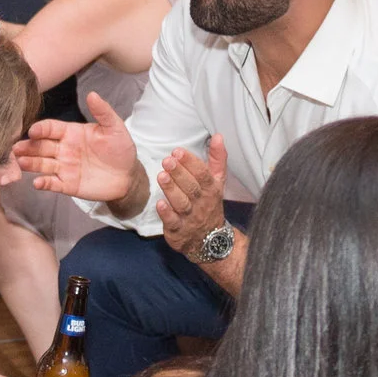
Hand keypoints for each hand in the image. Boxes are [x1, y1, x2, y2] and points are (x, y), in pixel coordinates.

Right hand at [11, 90, 137, 205]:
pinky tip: (37, 183)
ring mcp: (63, 167)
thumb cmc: (121, 149)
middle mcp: (63, 149)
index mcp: (71, 133)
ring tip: (19, 163)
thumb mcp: (114, 128)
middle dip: (27, 147)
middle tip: (14, 148)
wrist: (128, 176)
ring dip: (30, 163)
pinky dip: (43, 183)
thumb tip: (92, 94)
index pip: (50, 128)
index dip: (41, 129)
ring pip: (42, 164)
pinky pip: (52, 183)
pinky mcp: (67, 185)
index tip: (32, 131)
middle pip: (40, 146)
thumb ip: (103, 112)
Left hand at [155, 137, 229, 258]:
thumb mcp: (217, 182)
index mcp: (211, 189)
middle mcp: (201, 203)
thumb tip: (218, 136)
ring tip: (161, 176)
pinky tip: (159, 203)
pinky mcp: (178, 231)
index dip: (191, 162)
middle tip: (167, 160)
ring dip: (171, 190)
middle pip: (191, 187)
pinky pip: (173, 222)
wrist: (210, 241)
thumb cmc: (209, 204)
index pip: (203, 174)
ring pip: (181, 203)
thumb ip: (217, 159)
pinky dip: (166, 213)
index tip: (178, 151)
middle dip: (179, 173)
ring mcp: (190, 218)